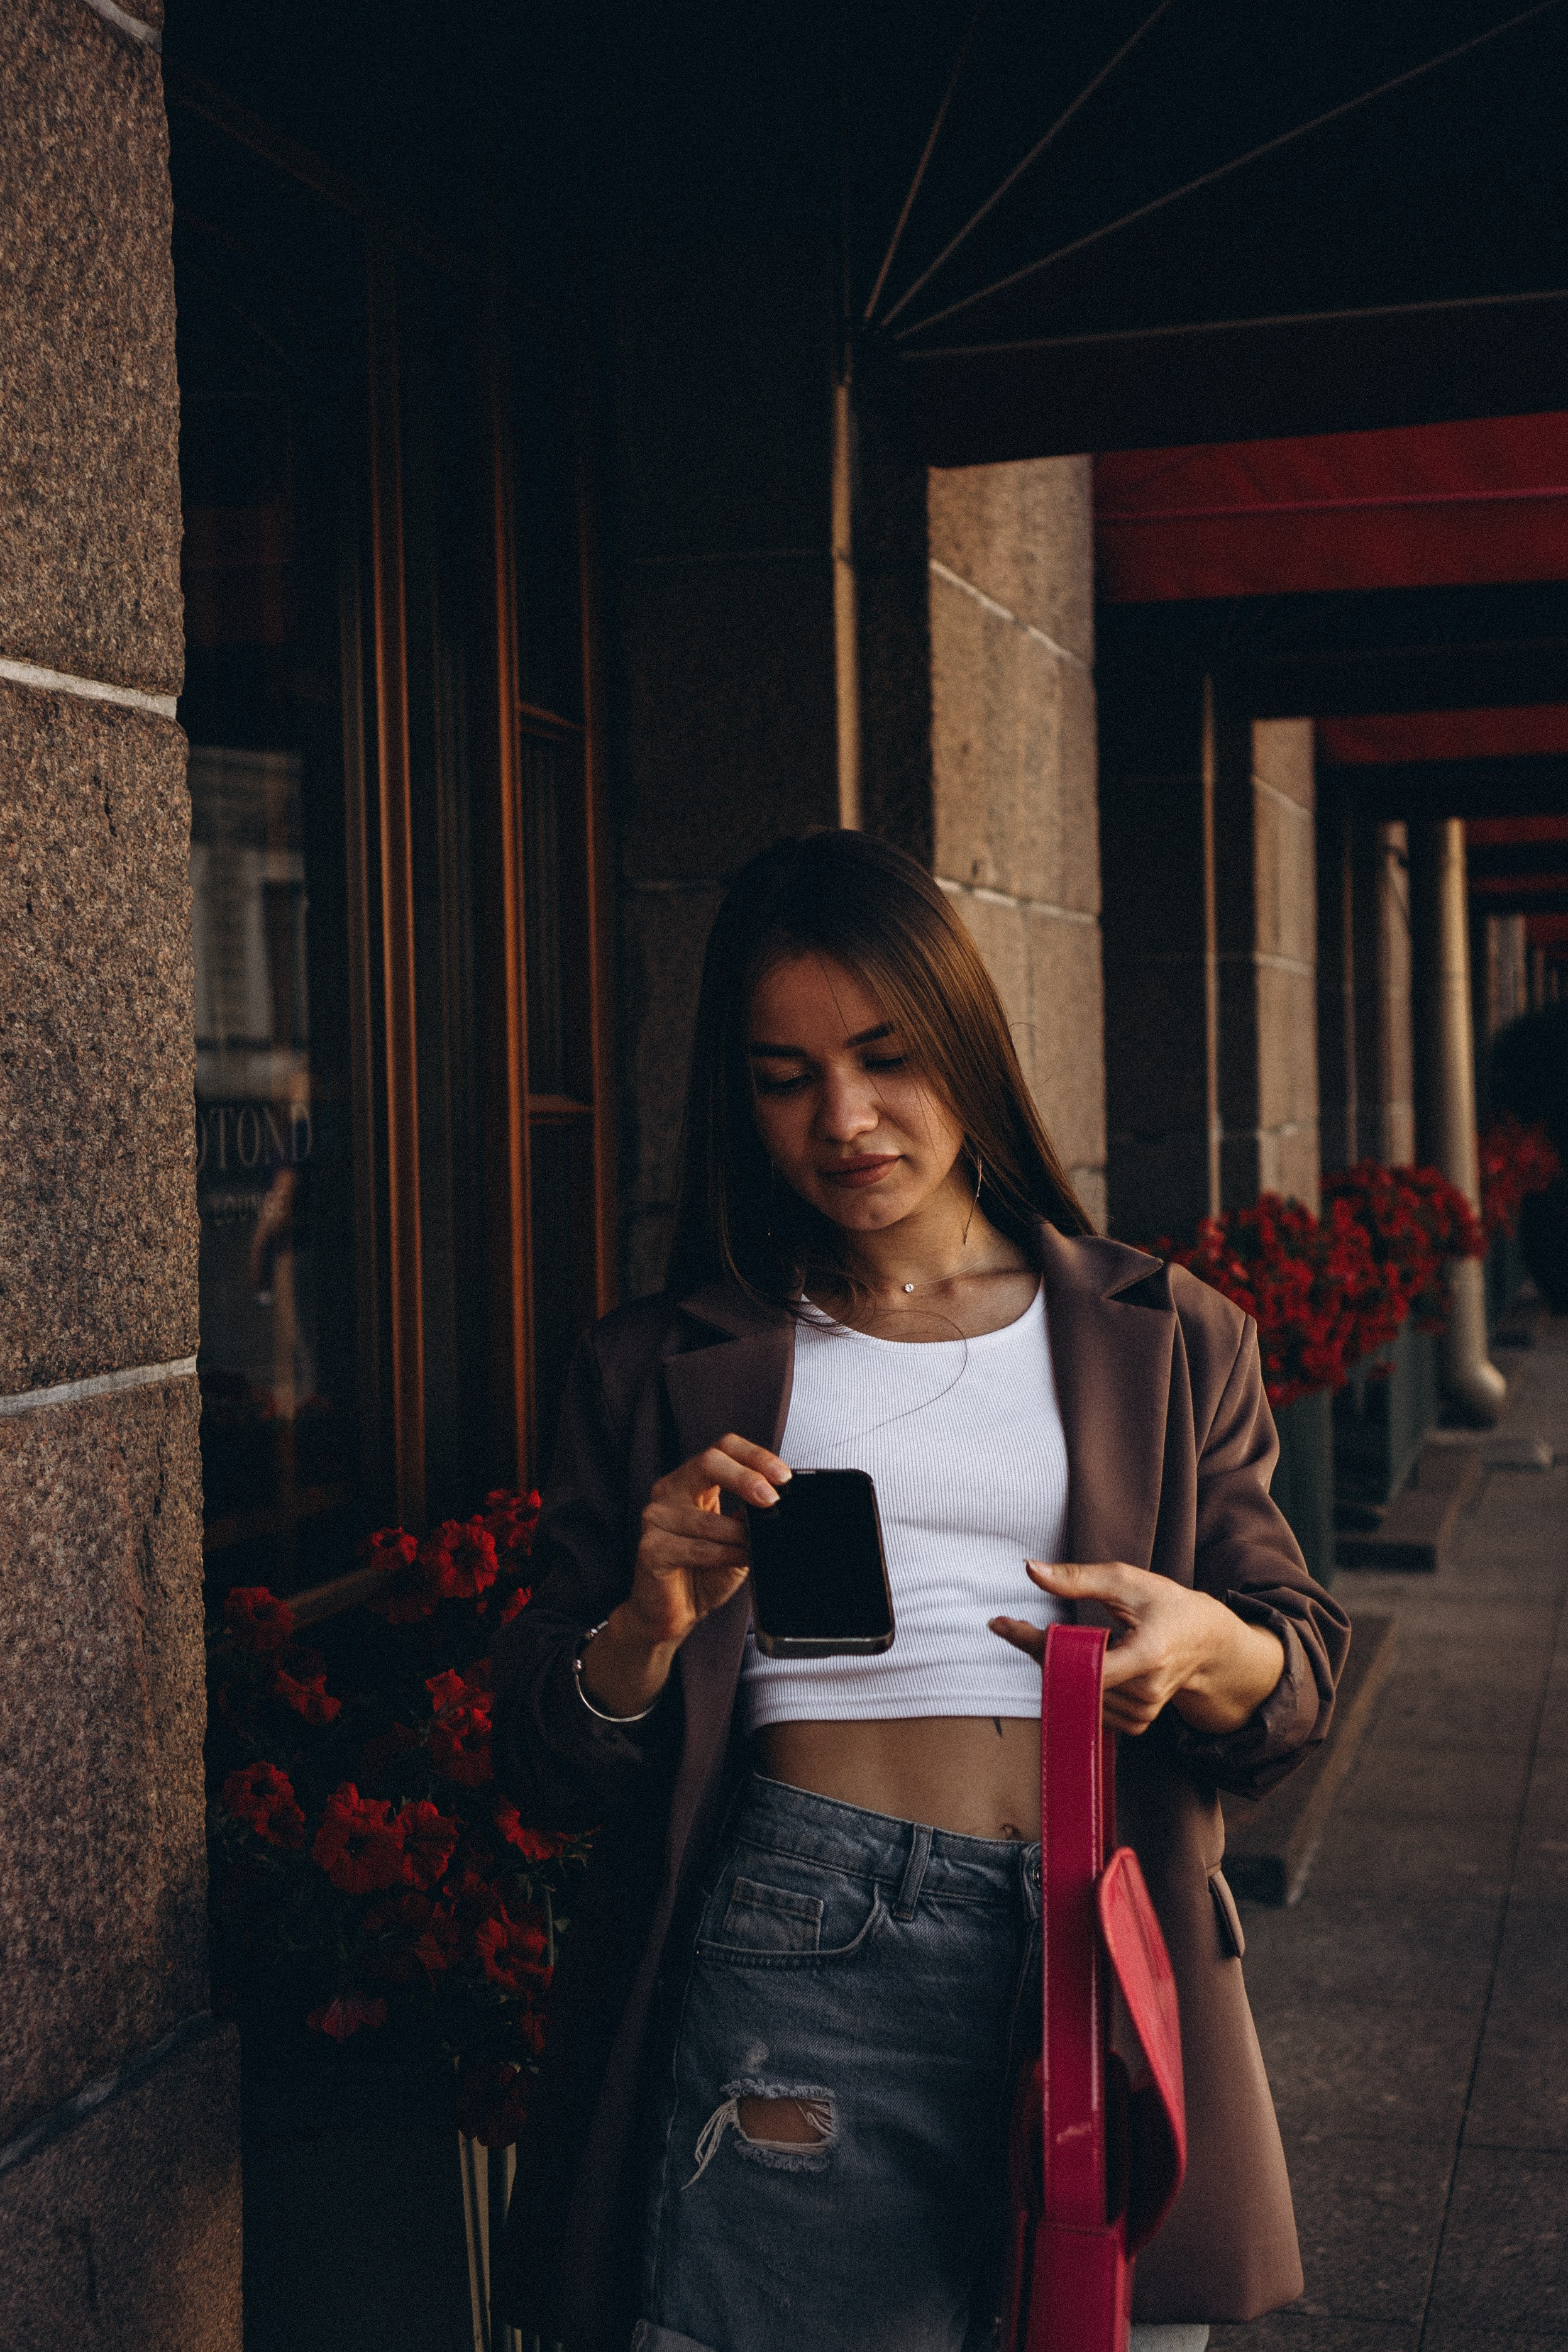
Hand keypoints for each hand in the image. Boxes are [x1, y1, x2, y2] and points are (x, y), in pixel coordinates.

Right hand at [579, 1437, 789, 1716]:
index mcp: (692, 1481)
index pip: (723, 1448)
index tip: (783, 1476)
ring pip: (706, 1517)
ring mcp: (655, 1518)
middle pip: (708, 1462)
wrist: (672, 1613)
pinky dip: (723, 1554)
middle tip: (772, 1500)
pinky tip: (738, 1558)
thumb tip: (779, 1502)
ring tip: (756, 1545)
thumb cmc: (703, 1571)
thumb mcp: (738, 1538)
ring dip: (739, 1534)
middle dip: (745, 1478)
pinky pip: (694, 1548)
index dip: (755, 1456)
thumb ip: (751, 1517)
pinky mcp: (650, 1549)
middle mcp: (669, 1491)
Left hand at [989, 1560, 1285, 1736]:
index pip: (1080, 1663)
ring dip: (1055, 1667)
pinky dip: (1074, 1683)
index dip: (1039, 1645)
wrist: (1208, 1643)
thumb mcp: (1128, 1581)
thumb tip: (1030, 1569)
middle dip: (1040, 1651)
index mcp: (1148, 1656)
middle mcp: (1145, 1693)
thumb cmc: (1167, 1606)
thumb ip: (1079, 1578)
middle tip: (1018, 1625)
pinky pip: (1088, 1706)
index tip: (1003, 1624)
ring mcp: (1142, 1713)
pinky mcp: (1136, 1723)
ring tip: (1058, 1640)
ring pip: (1075, 1694)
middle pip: (1071, 1679)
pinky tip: (1080, 1662)